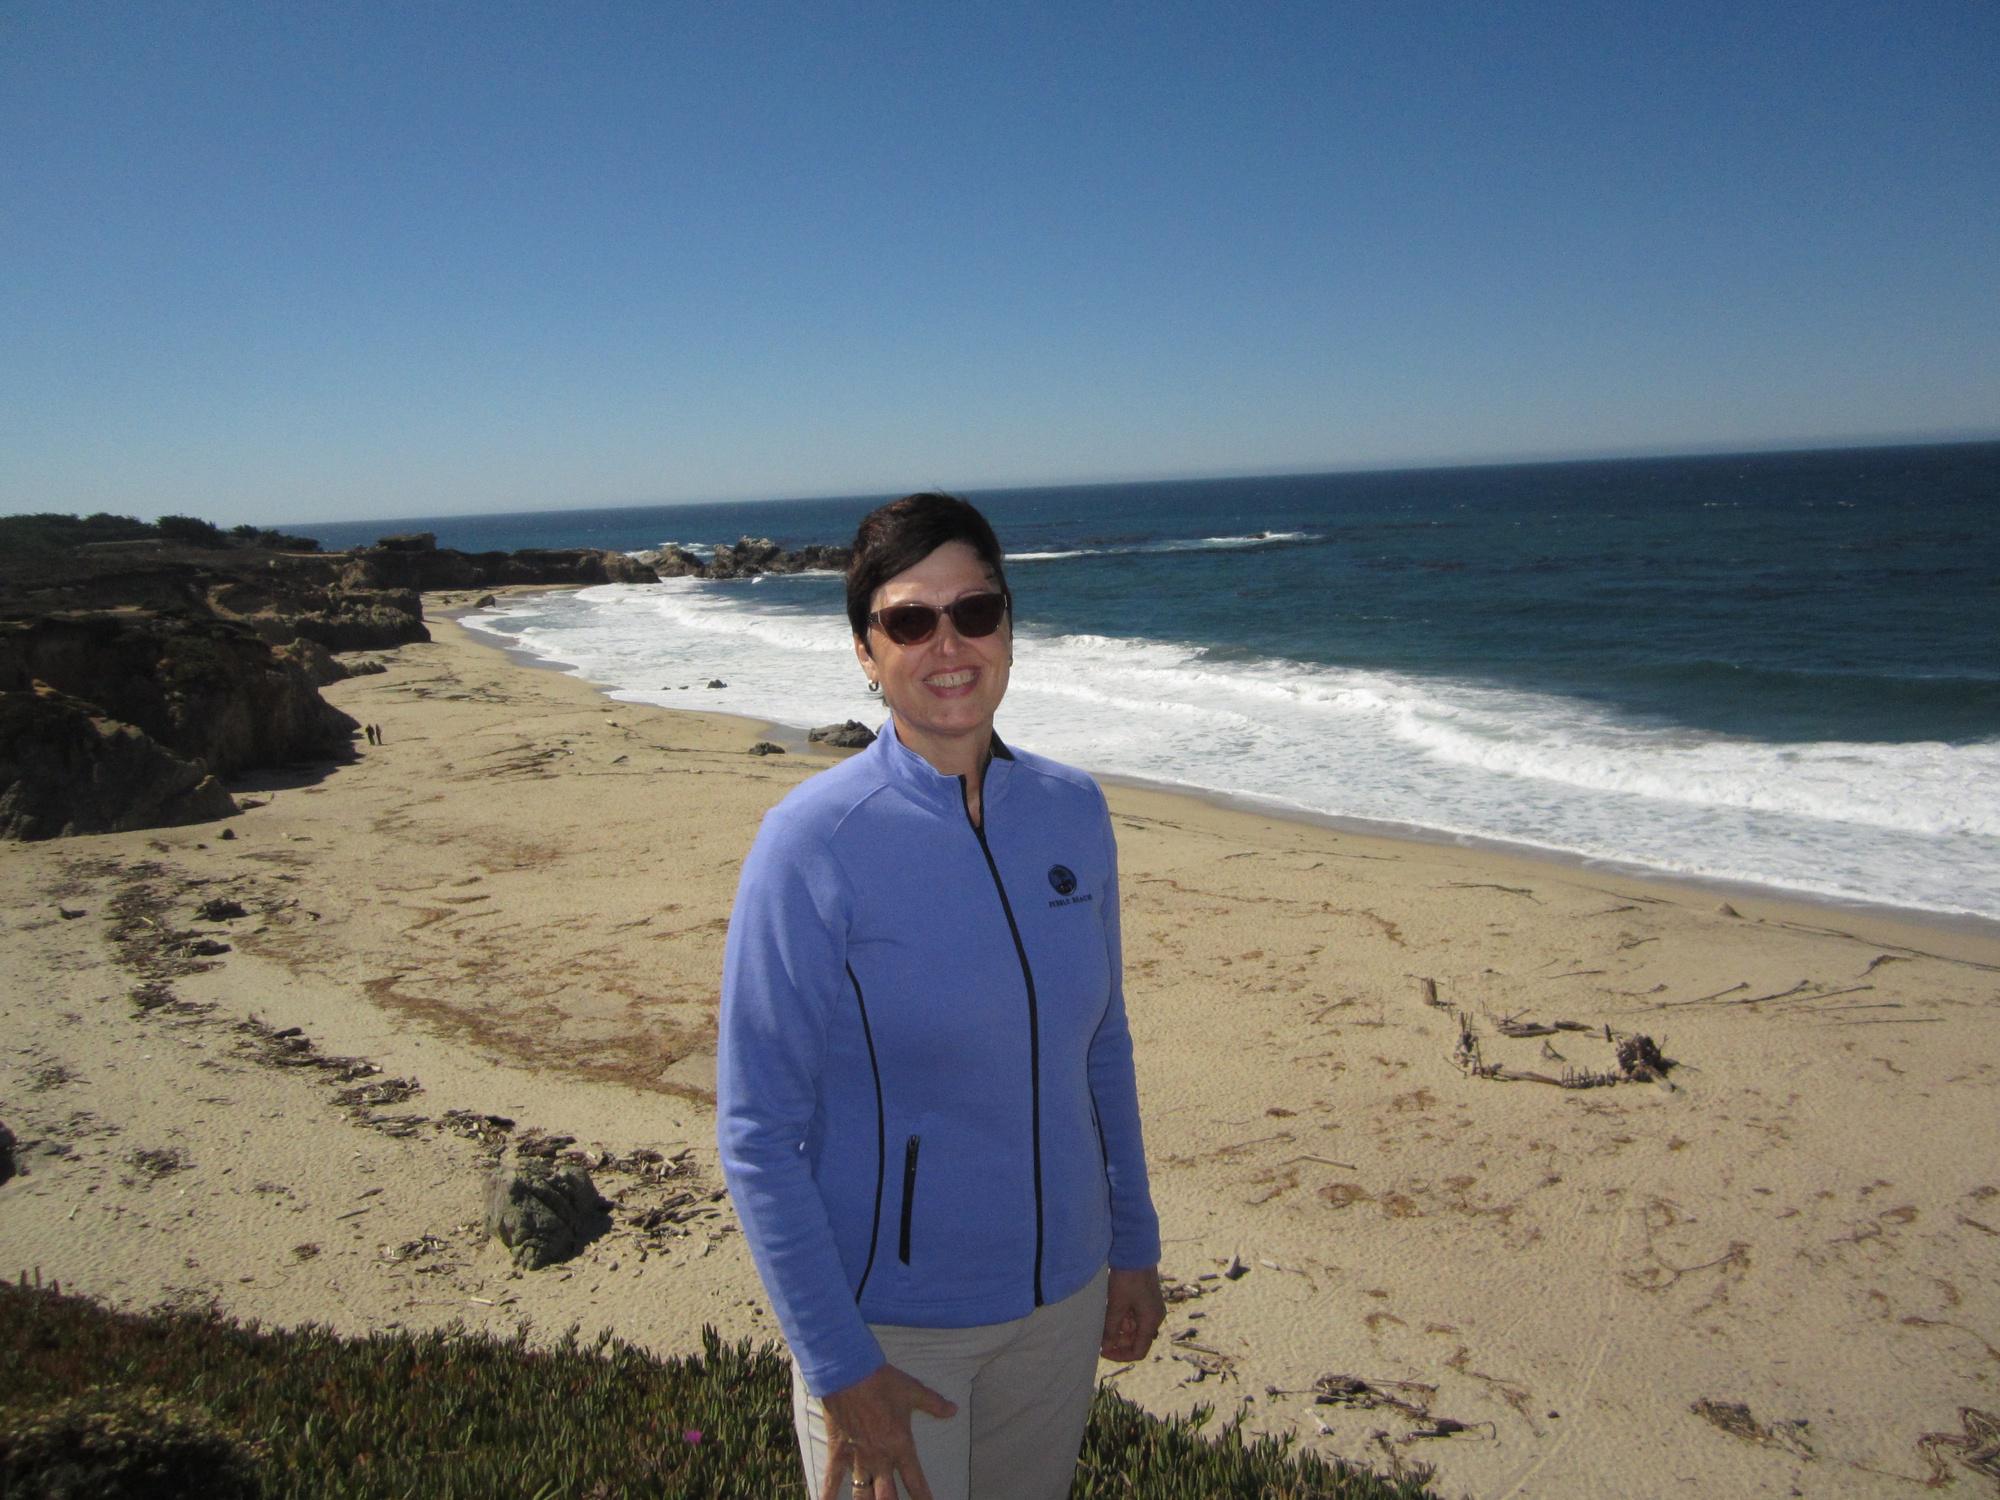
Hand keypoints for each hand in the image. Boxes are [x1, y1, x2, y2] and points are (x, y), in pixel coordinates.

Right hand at [819, 1362, 957, 1499]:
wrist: (848, 1372)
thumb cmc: (882, 1381)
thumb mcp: (913, 1391)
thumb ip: (934, 1404)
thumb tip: (954, 1410)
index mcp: (900, 1445)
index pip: (915, 1481)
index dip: (923, 1498)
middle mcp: (879, 1458)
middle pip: (888, 1496)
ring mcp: (857, 1457)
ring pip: (862, 1493)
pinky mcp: (838, 1451)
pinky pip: (831, 1478)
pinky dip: (828, 1495)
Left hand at [1100, 1265, 1165, 1361]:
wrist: (1136, 1252)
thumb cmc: (1128, 1278)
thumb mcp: (1116, 1305)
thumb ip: (1111, 1329)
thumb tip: (1106, 1347)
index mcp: (1151, 1321)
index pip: (1139, 1351)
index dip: (1120, 1355)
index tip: (1103, 1351)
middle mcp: (1154, 1317)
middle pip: (1136, 1340)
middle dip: (1118, 1340)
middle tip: (1101, 1334)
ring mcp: (1150, 1308)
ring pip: (1133, 1329)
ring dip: (1118, 1328)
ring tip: (1104, 1318)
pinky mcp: (1145, 1299)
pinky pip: (1133, 1316)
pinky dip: (1121, 1318)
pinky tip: (1110, 1310)